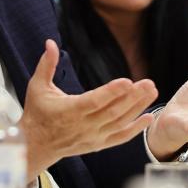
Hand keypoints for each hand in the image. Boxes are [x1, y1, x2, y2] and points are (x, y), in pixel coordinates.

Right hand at [19, 40, 157, 181]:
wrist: (36, 144)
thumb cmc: (37, 112)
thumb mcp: (37, 86)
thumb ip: (46, 64)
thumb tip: (50, 43)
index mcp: (69, 110)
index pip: (94, 101)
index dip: (111, 92)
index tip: (128, 81)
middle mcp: (83, 126)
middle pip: (112, 111)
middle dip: (132, 97)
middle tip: (148, 83)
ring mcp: (92, 137)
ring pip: (119, 122)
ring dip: (137, 108)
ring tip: (151, 92)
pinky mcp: (98, 144)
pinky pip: (120, 137)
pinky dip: (135, 129)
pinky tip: (148, 117)